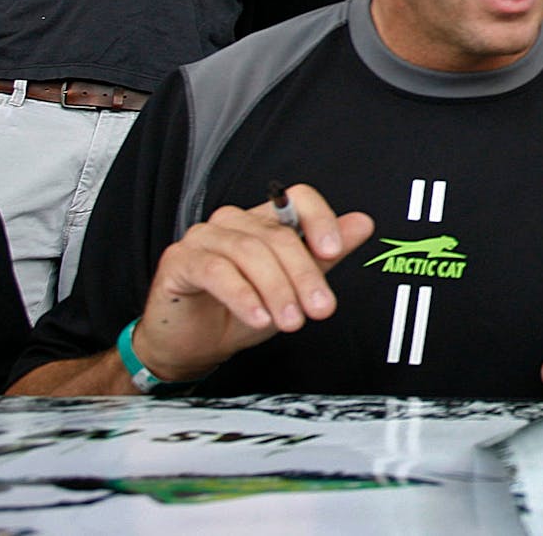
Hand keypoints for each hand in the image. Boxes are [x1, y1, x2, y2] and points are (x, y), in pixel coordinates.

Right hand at [131, 184, 374, 382]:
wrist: (195, 344)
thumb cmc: (243, 311)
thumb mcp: (293, 287)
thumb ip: (325, 256)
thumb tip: (362, 223)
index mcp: (265, 220)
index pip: (298, 199)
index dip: (320, 220)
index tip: (334, 250)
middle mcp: (234, 220)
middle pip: (278, 235)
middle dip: (304, 275)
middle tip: (319, 308)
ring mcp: (204, 236)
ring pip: (249, 252)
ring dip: (276, 290)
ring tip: (290, 321)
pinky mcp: (180, 260)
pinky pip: (217, 272)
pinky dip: (243, 296)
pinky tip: (259, 318)